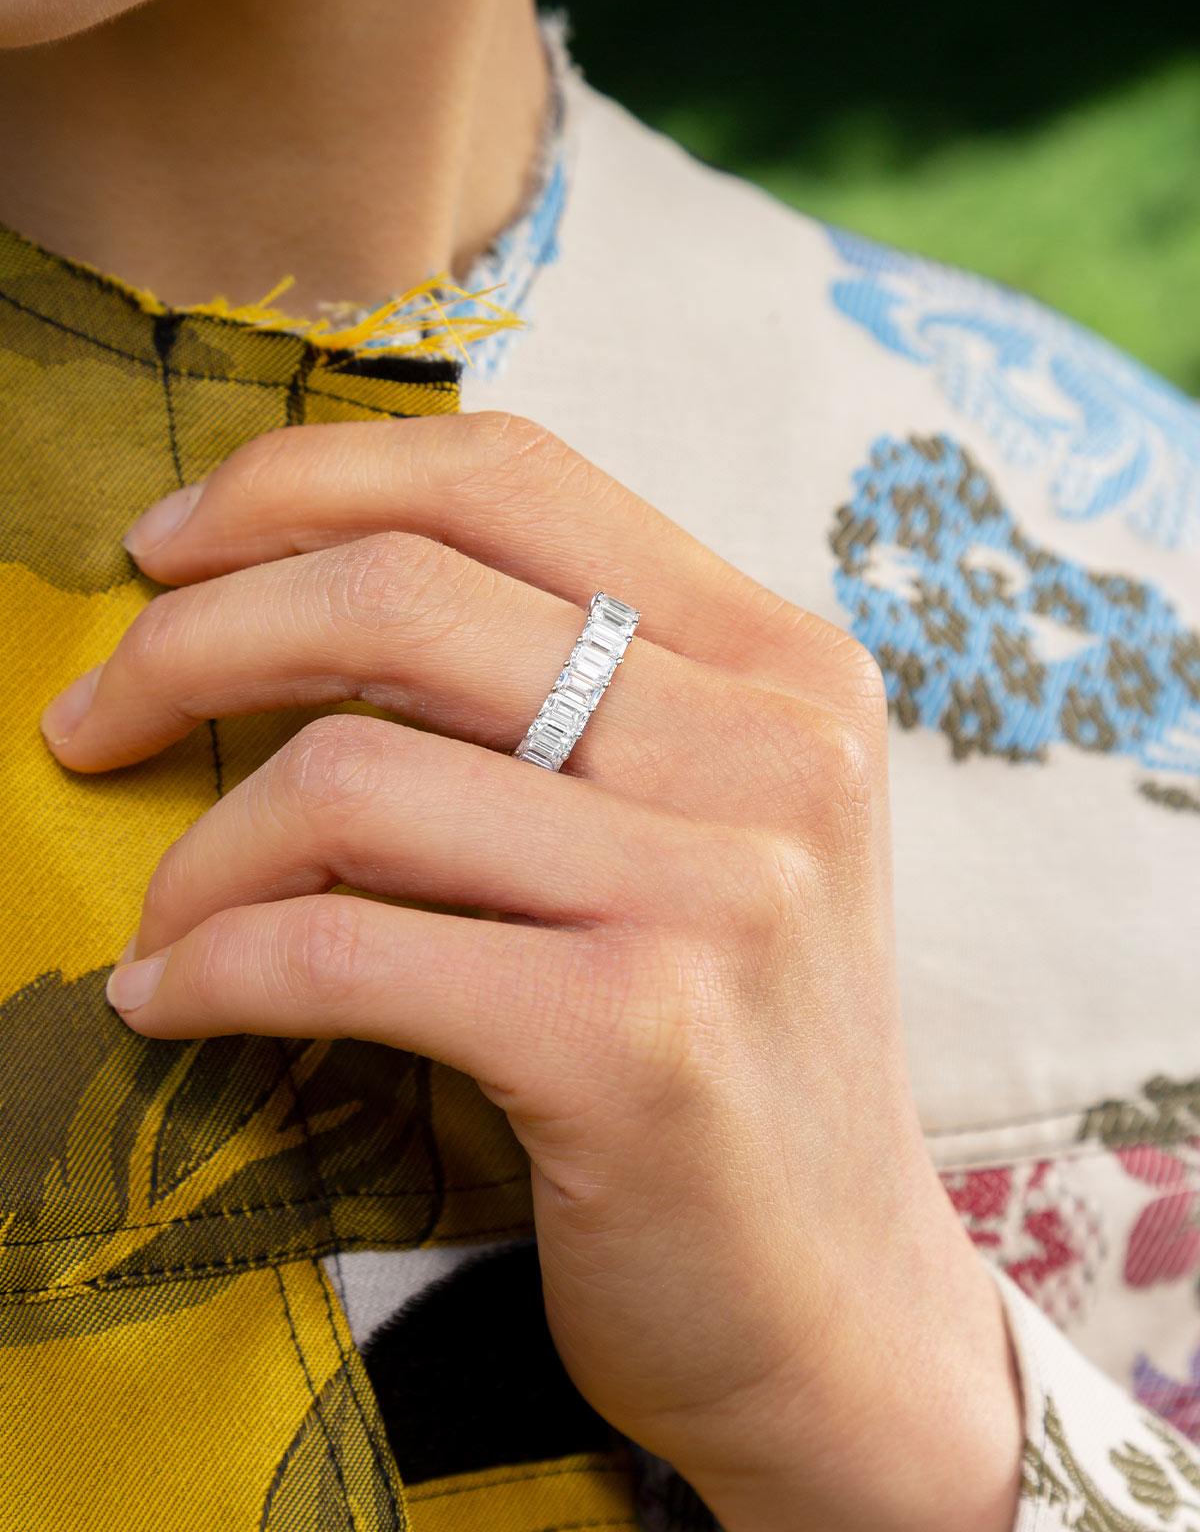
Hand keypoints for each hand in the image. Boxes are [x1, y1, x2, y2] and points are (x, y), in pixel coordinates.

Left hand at [42, 412, 1020, 1531]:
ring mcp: (718, 888)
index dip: (303, 484)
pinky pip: (342, 950)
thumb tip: (298, 594)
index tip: (170, 551)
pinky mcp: (636, 1036)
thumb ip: (567, 701)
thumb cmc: (730, 1052)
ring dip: (197, 854)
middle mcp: (772, 746)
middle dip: (192, 642)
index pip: (508, 476)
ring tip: (162, 919)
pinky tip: (174, 1001)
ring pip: (348, 779)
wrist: (834, 1304)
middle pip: (400, 595)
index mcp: (784, 663)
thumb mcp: (696, 830)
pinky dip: (214, 967)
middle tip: (97, 718)